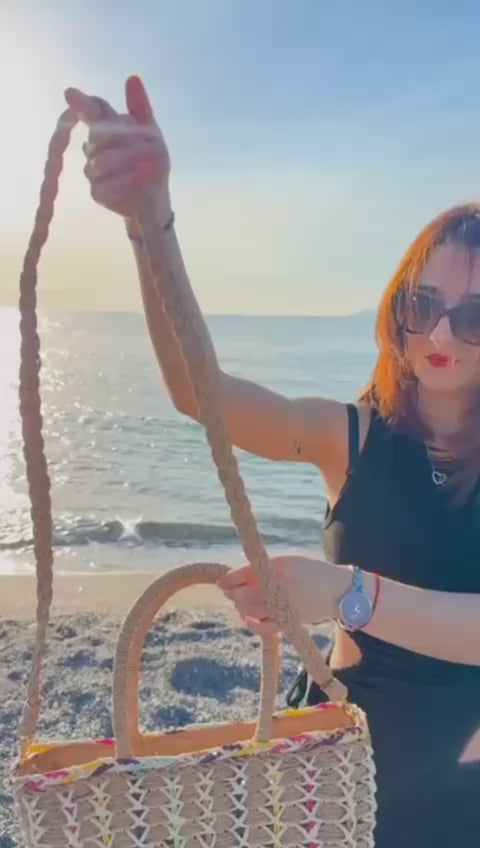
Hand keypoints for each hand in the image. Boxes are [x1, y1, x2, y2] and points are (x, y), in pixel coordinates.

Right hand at [64, 76, 170, 219]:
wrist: (155, 199)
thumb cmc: (151, 163)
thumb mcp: (152, 134)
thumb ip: (141, 108)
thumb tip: (132, 77)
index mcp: (107, 128)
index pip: (92, 110)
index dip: (82, 102)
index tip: (70, 94)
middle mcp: (95, 147)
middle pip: (97, 134)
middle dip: (125, 140)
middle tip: (151, 148)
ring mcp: (92, 171)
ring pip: (100, 161)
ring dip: (128, 161)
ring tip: (147, 165)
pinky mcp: (97, 192)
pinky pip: (105, 184)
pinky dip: (125, 181)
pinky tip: (138, 181)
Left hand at [218, 554, 348, 635]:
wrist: (338, 591)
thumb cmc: (311, 571)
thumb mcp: (287, 561)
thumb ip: (261, 567)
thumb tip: (234, 575)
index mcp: (279, 573)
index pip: (244, 576)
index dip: (228, 579)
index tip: (221, 581)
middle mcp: (279, 594)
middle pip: (242, 597)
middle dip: (233, 592)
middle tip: (233, 587)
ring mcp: (282, 611)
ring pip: (248, 612)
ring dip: (240, 605)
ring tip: (243, 598)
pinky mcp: (286, 625)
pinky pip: (261, 629)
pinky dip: (251, 622)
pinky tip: (249, 616)